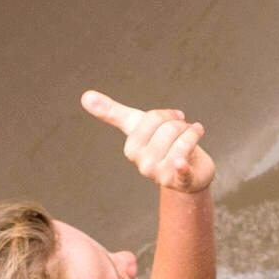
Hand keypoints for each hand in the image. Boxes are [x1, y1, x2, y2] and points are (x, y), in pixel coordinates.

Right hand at [82, 90, 213, 192]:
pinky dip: (181, 168)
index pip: (152, 119)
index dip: (167, 115)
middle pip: (168, 129)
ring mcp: (161, 175)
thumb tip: (85, 96)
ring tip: (193, 137)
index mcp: (132, 149)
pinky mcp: (181, 182)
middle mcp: (144, 164)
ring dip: (193, 134)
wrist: (188, 170)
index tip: (174, 118)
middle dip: (180, 125)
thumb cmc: (161, 145)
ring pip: (182, 142)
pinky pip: (180, 173)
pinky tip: (182, 163)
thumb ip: (112, 112)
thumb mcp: (136, 126)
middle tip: (183, 132)